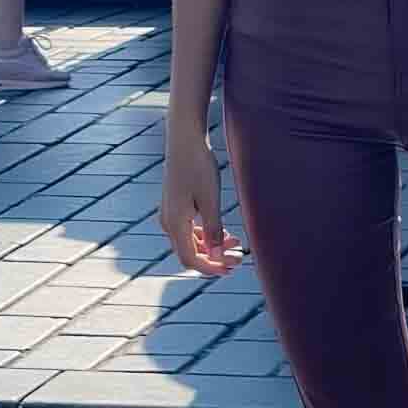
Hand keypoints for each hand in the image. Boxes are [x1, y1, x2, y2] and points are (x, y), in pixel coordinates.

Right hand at [160, 124, 246, 275]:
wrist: (185, 139)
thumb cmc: (199, 166)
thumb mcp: (210, 199)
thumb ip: (213, 229)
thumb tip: (216, 255)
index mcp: (175, 223)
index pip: (190, 259)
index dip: (211, 268)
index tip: (231, 268)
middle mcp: (168, 222)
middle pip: (190, 253)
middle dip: (215, 259)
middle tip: (239, 259)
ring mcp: (170, 214)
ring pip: (190, 242)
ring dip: (212, 248)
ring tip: (237, 245)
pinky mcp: (175, 206)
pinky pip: (189, 230)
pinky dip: (206, 235)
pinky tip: (224, 233)